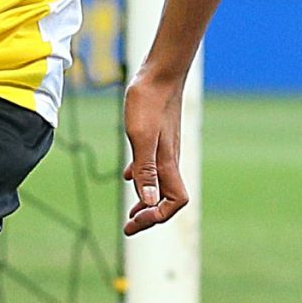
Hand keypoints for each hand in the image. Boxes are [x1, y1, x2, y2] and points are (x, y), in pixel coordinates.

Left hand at [121, 72, 188, 236]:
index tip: (133, 222)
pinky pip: (153, 167)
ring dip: (146, 201)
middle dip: (150, 216)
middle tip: (129, 228)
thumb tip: (147, 202)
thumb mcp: (141, 137)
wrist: (160, 74)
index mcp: (167, 164)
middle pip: (167, 199)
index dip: (156, 217)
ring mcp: (166, 150)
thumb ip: (145, 169)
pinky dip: (142, 179)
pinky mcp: (159, 139)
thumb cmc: (148, 102)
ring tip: (131, 213)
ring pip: (160, 185)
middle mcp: (170, 161)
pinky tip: (128, 175)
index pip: (173, 202)